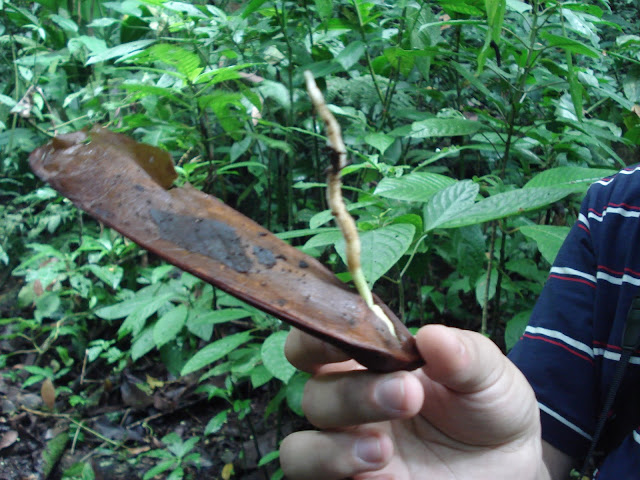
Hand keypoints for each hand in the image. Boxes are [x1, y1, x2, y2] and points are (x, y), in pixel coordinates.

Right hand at [279, 324, 549, 479]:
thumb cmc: (489, 410)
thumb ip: (466, 355)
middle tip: (408, 393)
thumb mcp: (491, 378)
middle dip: (352, 392)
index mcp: (368, 364)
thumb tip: (431, 336)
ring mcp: (346, 452)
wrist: (509, 471)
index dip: (319, 334)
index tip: (351, 333)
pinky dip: (341, 474)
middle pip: (313, 393)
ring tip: (384, 449)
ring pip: (300, 449)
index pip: (318, 341)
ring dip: (333, 448)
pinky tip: (388, 474)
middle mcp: (347, 405)